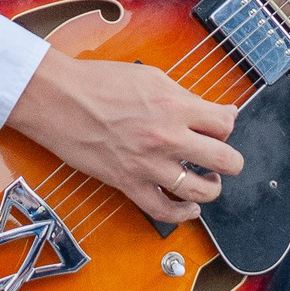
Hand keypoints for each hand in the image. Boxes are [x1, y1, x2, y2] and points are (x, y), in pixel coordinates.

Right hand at [6, 49, 242, 224]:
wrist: (58, 99)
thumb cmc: (99, 82)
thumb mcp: (151, 77)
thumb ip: (187, 96)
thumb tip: (220, 110)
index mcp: (175, 106)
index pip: (224, 124)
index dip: (227, 126)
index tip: (220, 127)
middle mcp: (167, 137)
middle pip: (225, 160)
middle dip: (231, 160)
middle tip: (224, 159)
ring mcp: (148, 165)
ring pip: (201, 190)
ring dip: (211, 187)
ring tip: (208, 181)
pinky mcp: (128, 183)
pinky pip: (164, 210)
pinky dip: (182, 213)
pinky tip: (189, 207)